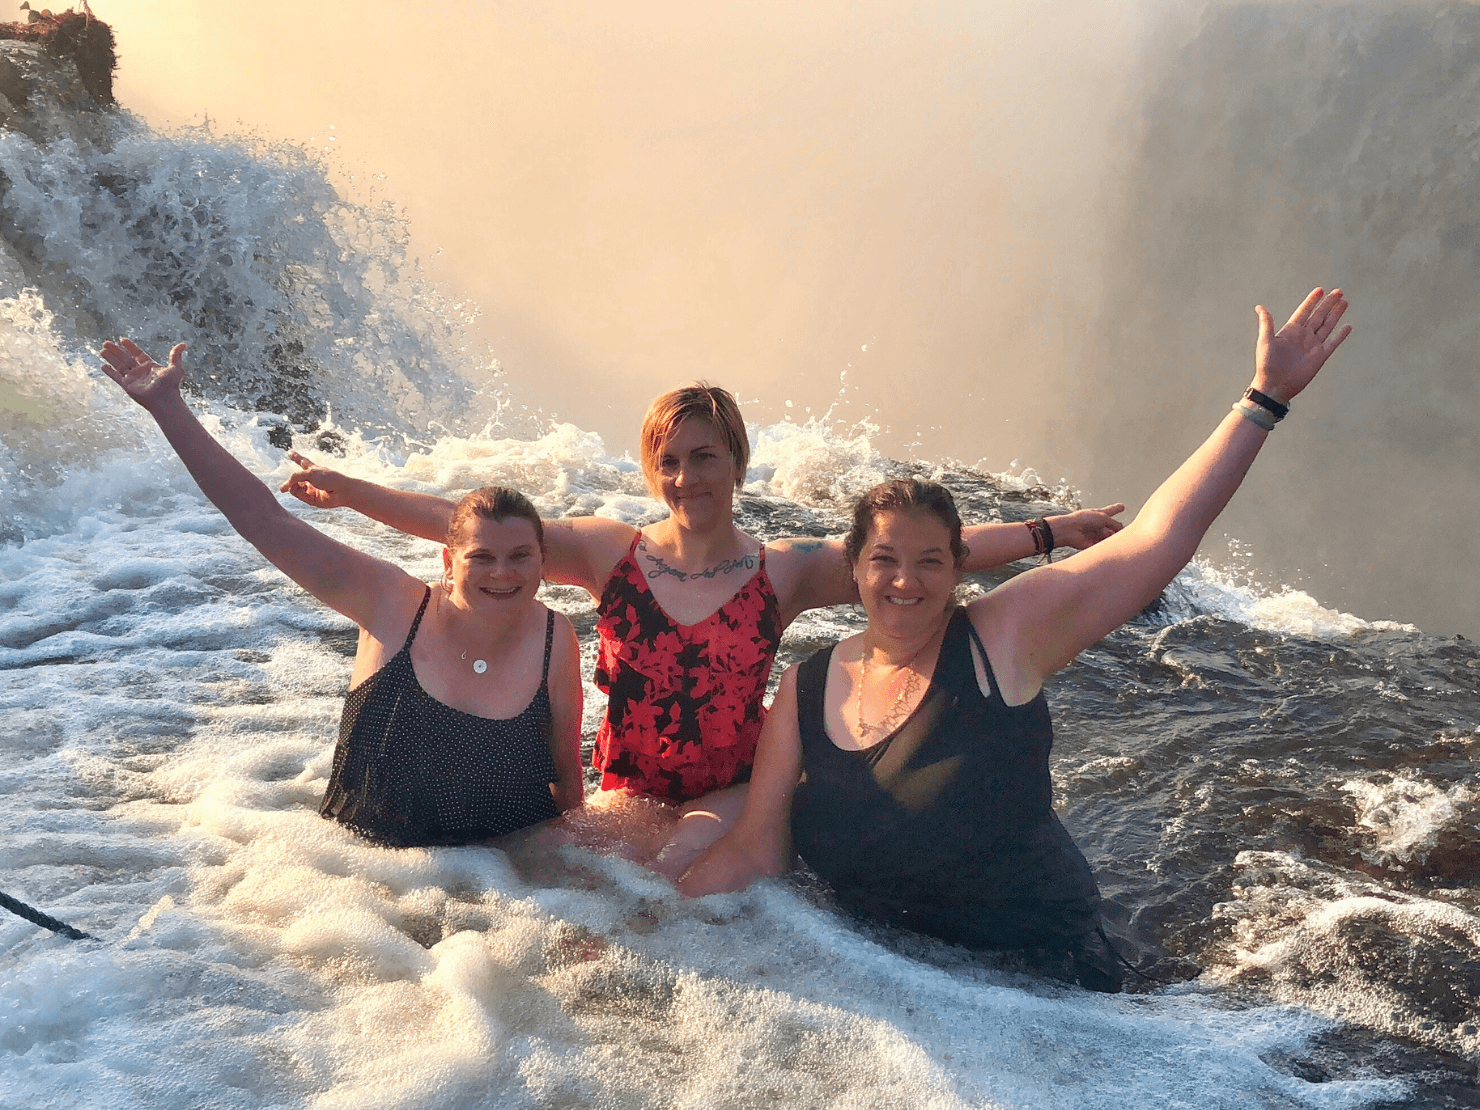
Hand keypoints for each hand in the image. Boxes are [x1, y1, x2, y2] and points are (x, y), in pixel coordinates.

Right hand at [99, 338, 187, 409]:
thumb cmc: (171, 385)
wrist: (164, 399)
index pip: (137, 354)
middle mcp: (140, 372)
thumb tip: (185, 344)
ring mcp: (133, 379)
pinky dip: (109, 372)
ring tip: (102, 350)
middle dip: (116, 350)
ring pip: (119, 365)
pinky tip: (103, 366)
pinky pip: (116, 377)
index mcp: (150, 366)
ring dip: (110, 358)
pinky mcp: (127, 386)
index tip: (122, 339)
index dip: (130, 346)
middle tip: (106, 342)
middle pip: (125, 358)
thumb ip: (176, 355)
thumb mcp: (175, 367)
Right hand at [279, 451, 354, 508]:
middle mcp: (310, 479)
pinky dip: (295, 491)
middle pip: (297, 477)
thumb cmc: (329, 479)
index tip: (290, 453)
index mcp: (313, 469)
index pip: (302, 462)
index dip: (296, 457)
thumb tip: (286, 487)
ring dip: (291, 485)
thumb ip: (296, 477)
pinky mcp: (310, 498)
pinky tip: (298, 489)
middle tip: (282, 488)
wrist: (341, 492)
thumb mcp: (310, 473)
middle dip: (290, 481)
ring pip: (294, 487)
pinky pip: (297, 495)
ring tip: (292, 485)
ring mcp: (310, 489)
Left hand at [1048, 504, 1125, 549]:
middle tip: (1123, 531)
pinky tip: (1110, 544)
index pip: (1111, 511)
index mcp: (1099, 515)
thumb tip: (1122, 530)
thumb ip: (1115, 523)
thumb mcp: (1103, 517)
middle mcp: (1098, 525)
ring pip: (1110, 538)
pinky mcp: (1094, 545)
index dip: (1116, 509)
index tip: (1122, 506)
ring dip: (1113, 537)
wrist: (1071, 531)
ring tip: (1112, 536)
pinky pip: (1105, 546)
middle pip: (1112, 527)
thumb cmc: (1084, 520)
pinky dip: (1108, 545)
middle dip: (1118, 529)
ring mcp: (1096, 535)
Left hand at [1252, 287, 1351, 403]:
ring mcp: (1313, 346)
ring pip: (1327, 326)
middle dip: (1328, 303)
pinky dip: (1341, 335)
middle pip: (1319, 315)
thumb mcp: (1265, 342)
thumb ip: (1266, 324)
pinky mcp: (1320, 357)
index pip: (1304, 311)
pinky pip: (1333, 343)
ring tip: (1344, 302)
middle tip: (1339, 291)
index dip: (1312, 301)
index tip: (1320, 289)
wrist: (1274, 386)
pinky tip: (1348, 326)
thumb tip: (1259, 307)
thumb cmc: (1266, 365)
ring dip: (1336, 314)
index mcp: (1290, 331)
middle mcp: (1303, 336)